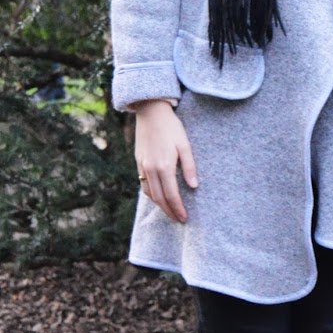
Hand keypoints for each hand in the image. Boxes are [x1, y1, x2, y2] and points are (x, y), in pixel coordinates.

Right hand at [132, 99, 197, 222]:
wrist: (151, 112)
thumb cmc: (172, 127)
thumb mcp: (185, 144)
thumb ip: (190, 166)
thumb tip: (194, 187)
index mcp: (164, 166)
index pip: (172, 195)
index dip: (178, 209)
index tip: (184, 218)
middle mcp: (151, 169)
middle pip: (159, 198)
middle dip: (169, 211)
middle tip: (178, 220)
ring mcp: (143, 166)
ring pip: (150, 193)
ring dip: (159, 205)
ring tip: (169, 211)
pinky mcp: (138, 161)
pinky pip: (143, 184)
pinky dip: (151, 194)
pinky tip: (158, 197)